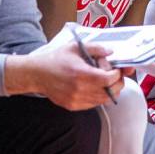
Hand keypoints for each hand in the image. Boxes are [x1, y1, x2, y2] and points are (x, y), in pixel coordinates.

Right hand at [6, 42, 123, 110]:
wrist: (37, 74)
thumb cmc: (56, 59)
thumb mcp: (75, 47)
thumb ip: (95, 48)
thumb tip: (110, 52)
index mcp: (80, 73)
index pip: (108, 79)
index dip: (117, 75)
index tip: (117, 70)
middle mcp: (79, 89)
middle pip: (109, 92)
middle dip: (117, 84)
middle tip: (117, 76)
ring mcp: (76, 100)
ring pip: (103, 100)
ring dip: (110, 91)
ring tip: (107, 82)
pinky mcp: (73, 106)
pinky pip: (93, 104)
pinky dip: (99, 97)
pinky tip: (96, 88)